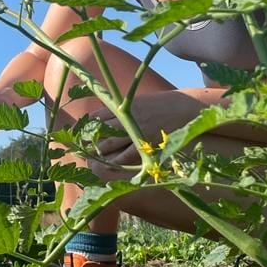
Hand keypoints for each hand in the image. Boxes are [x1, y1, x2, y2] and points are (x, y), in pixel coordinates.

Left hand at [94, 90, 213, 164]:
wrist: (184, 108)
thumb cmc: (161, 104)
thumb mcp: (138, 101)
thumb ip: (123, 110)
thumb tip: (106, 118)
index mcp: (124, 105)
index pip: (98, 115)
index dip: (88, 124)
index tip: (83, 131)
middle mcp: (127, 118)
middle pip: (100, 130)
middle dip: (89, 139)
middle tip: (82, 147)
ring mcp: (135, 131)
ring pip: (110, 143)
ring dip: (99, 151)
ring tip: (91, 157)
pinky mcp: (145, 143)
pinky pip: (126, 155)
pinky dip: (116, 160)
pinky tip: (109, 164)